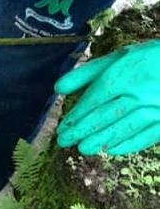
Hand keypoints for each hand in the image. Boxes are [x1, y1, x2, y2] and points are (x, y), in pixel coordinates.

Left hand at [55, 40, 159, 155]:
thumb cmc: (148, 58)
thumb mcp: (118, 58)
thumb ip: (88, 73)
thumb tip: (58, 88)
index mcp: (123, 74)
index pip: (94, 99)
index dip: (76, 116)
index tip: (62, 127)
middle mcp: (139, 92)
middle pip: (105, 115)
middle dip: (82, 130)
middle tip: (64, 141)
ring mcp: (156, 108)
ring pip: (124, 128)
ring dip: (101, 140)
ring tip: (83, 149)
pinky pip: (147, 136)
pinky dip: (128, 144)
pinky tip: (111, 150)